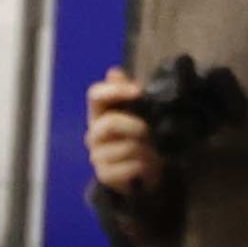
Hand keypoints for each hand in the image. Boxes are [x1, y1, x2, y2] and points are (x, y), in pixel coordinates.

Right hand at [86, 67, 158, 194]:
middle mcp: (94, 133)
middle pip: (109, 124)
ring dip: (145, 150)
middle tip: (149, 131)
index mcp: (100, 112)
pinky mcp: (104, 174)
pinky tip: (146, 166)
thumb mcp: (137, 111)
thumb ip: (126, 92)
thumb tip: (113, 72)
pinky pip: (128, 168)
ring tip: (153, 152)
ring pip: (124, 148)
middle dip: (135, 127)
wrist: (140, 172)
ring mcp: (97, 155)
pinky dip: (143, 167)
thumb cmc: (138, 136)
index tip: (138, 91)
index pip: (95, 94)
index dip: (115, 90)